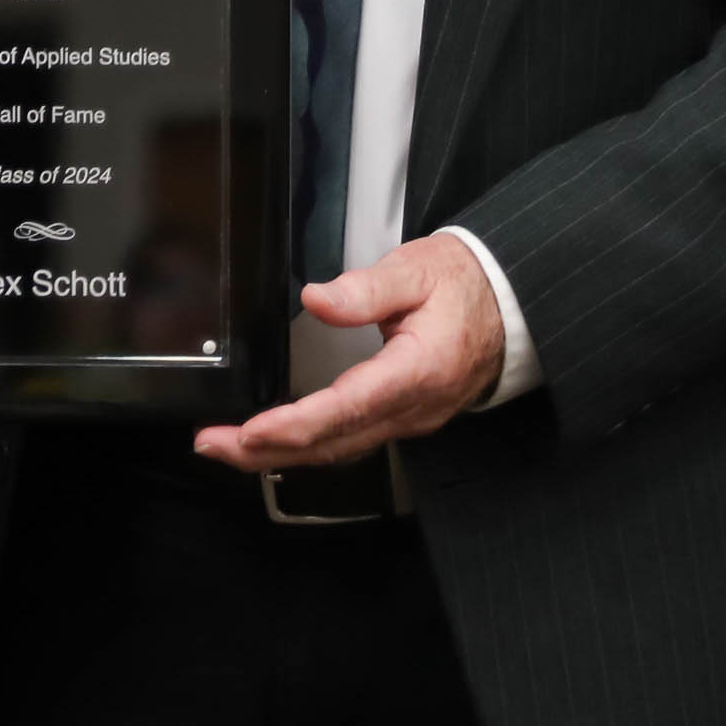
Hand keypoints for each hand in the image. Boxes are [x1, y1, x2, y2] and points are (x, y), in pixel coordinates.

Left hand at [193, 234, 502, 472]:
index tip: (248, 431)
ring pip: (339, 450)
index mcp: (416, 372)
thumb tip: (317, 299)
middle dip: (267, 451)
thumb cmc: (468, 287)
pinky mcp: (404, 418)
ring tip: (230, 448)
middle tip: (212, 446)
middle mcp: (413, 408)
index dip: (292, 425)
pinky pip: (352, 442)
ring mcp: (410, 420)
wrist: (513, 308)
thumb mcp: (418, 270)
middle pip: (332, 443)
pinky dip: (309, 446)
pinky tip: (278, 442)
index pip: (345, 409)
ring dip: (281, 454)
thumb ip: (365, 289)